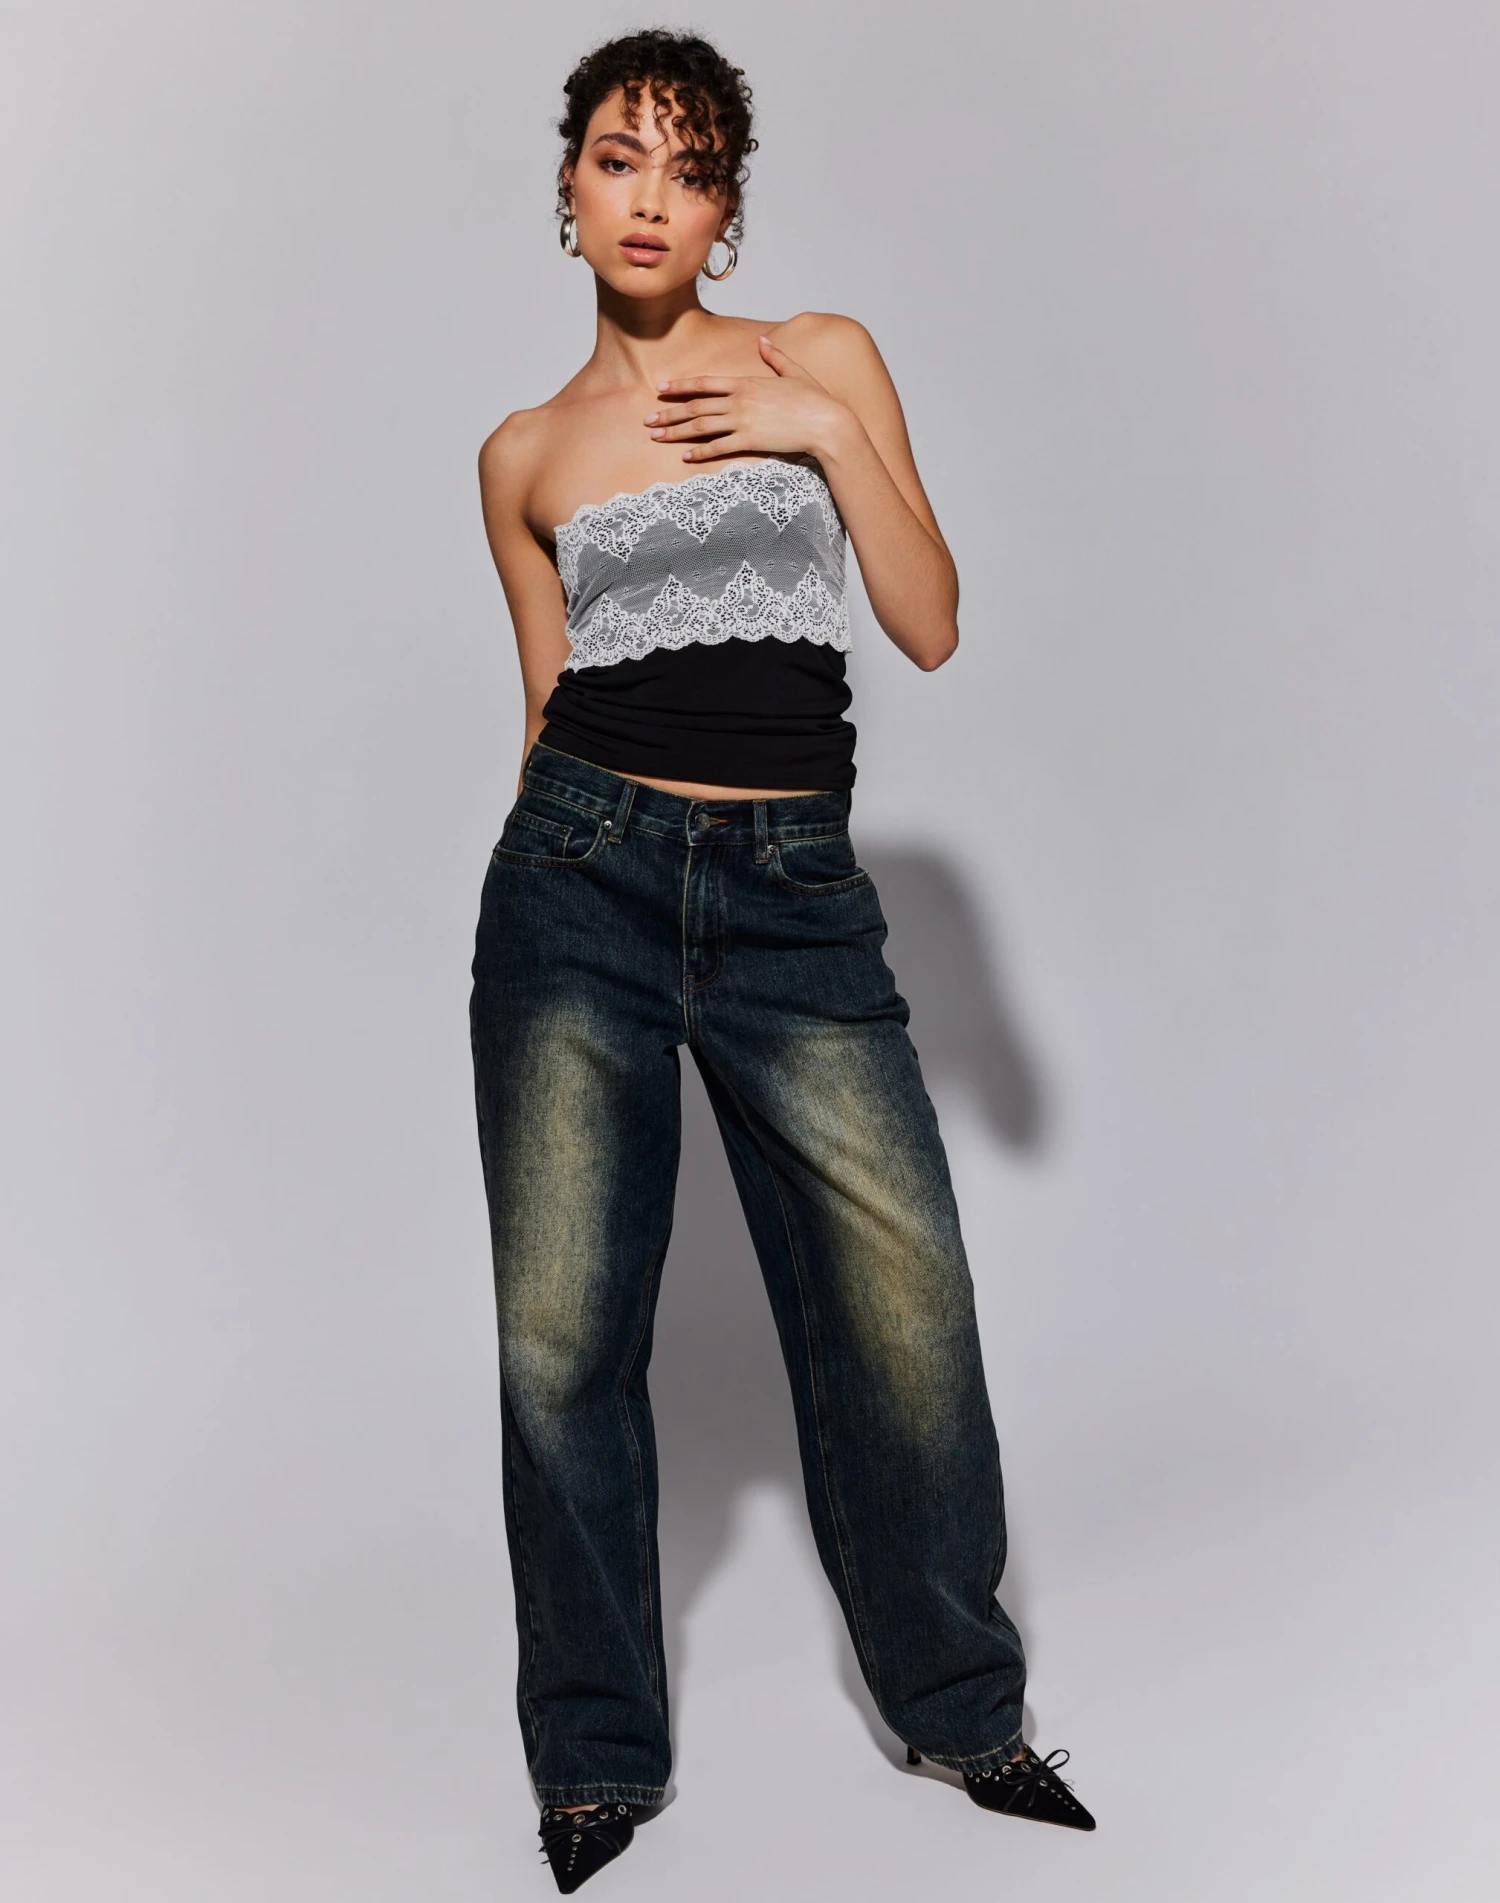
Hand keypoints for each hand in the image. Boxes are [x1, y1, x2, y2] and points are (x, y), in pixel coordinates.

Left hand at [643, 336, 853, 463]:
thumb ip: (775, 356)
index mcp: (747, 382)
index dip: (681, 387)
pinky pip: (718, 447)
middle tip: (647, 421)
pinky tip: (685, 457)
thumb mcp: (794, 371)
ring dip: (675, 432)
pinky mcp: (750, 441)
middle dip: (669, 413)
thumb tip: (764, 341)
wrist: (827, 422)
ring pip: (700, 426)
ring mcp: (743, 421)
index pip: (705, 384)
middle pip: (695, 406)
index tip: (662, 390)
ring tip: (656, 437)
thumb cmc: (815, 398)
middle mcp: (739, 400)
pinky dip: (700, 453)